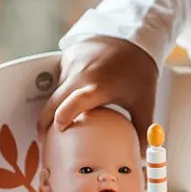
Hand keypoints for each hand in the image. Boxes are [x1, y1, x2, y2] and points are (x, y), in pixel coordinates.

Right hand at [37, 36, 157, 139]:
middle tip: (46, 141)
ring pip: (55, 91)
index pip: (75, 102)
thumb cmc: (139, 69)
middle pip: (53, 102)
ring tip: (61, 123)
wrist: (133, 35)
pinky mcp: (67, 56)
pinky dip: (62, 92)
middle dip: (45, 123)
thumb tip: (142, 156)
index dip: (64, 116)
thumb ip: (141, 129)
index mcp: (99, 85)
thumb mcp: (144, 101)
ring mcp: (71, 62)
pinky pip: (59, 79)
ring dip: (55, 107)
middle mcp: (80, 73)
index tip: (58, 130)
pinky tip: (71, 99)